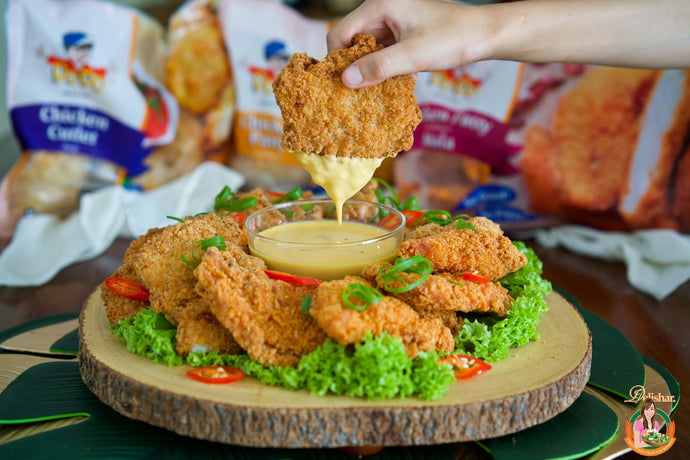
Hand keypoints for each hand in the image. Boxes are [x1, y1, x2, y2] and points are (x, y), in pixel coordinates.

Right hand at [326, 0, 486, 87]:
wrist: (484, 34)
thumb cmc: (453, 39)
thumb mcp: (413, 56)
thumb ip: (378, 67)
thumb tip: (345, 80)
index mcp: (380, 5)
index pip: (340, 33)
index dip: (336, 59)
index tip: (340, 85)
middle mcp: (382, 9)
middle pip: (350, 41)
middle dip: (352, 66)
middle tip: (356, 92)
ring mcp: (391, 21)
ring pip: (365, 48)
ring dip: (368, 69)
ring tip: (373, 91)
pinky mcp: (401, 32)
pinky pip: (381, 51)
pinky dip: (382, 67)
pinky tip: (391, 82)